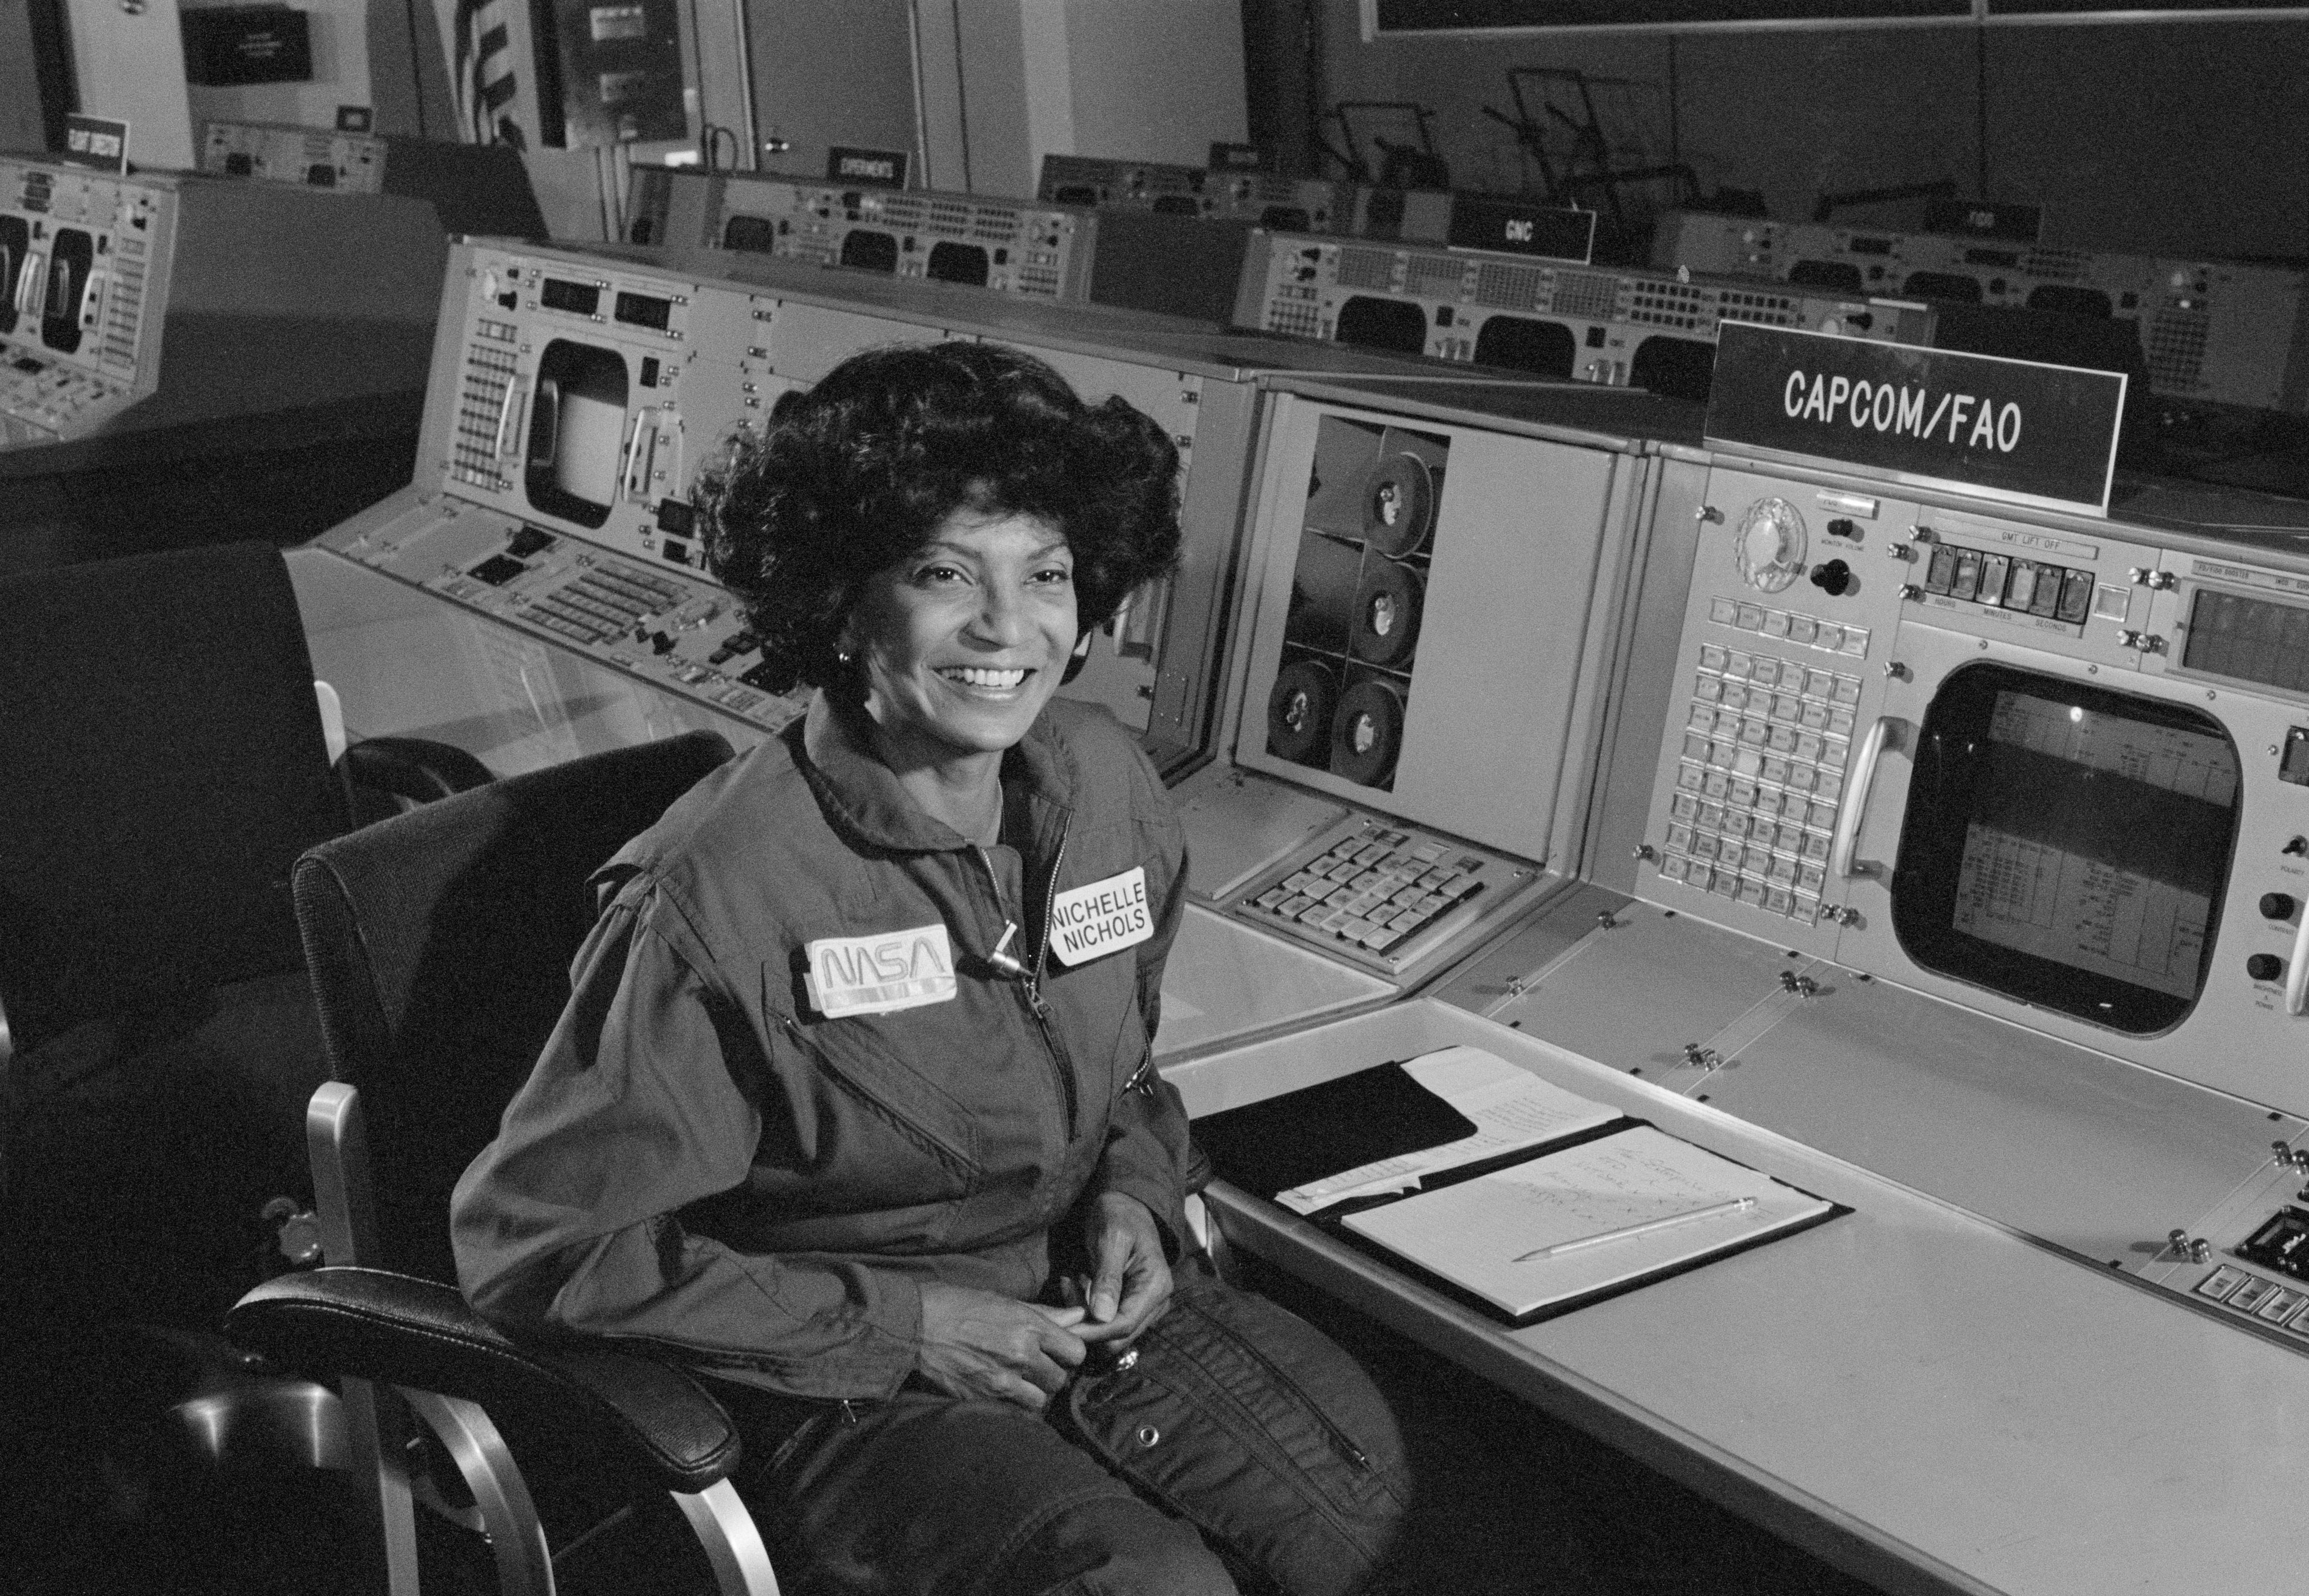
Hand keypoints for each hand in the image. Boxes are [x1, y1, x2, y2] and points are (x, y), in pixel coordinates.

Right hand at [914, 1282, 1086, 1410]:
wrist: (914, 1324)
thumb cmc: (958, 1304)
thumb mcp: (1004, 1301)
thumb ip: (1044, 1313)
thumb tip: (1079, 1315)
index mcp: (1029, 1326)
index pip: (1076, 1352)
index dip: (1068, 1352)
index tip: (1057, 1350)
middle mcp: (1021, 1355)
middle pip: (1059, 1379)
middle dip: (1049, 1373)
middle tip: (1033, 1366)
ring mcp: (1002, 1381)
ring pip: (1040, 1401)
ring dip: (1032, 1393)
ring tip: (1017, 1381)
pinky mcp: (983, 1399)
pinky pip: (1014, 1412)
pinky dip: (1012, 1405)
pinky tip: (999, 1390)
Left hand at [1072, 1192, 1172, 1347]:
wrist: (1126, 1206)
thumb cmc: (1118, 1216)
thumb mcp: (1111, 1239)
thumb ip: (1107, 1278)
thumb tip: (1102, 1316)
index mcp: (1156, 1286)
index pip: (1124, 1324)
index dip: (1092, 1331)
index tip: (1062, 1327)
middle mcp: (1157, 1302)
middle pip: (1119, 1336)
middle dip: (1087, 1324)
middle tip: (1066, 1292)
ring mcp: (1146, 1307)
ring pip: (1111, 1333)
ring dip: (1086, 1316)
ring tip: (1071, 1283)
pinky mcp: (1133, 1306)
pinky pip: (1108, 1322)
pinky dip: (1089, 1310)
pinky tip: (1077, 1286)